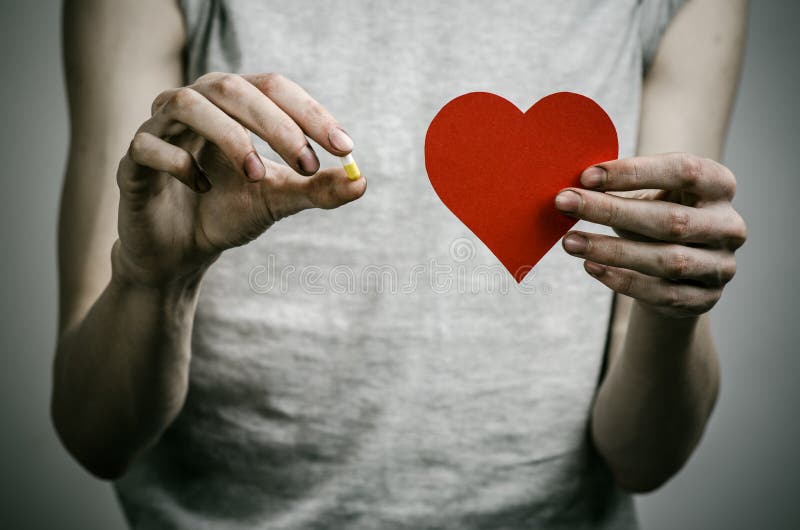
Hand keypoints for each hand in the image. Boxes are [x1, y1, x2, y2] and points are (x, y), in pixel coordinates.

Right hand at [115, 72, 365, 285]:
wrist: (181, 253)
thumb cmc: (228, 213)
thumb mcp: (278, 201)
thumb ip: (316, 189)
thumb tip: (361, 182)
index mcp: (233, 105)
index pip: (273, 88)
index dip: (310, 113)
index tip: (344, 148)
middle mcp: (196, 105)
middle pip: (232, 87)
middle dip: (276, 124)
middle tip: (306, 163)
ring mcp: (160, 129)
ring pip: (187, 103)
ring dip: (230, 137)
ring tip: (257, 175)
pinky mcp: (132, 161)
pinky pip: (148, 145)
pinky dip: (179, 163)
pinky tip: (202, 190)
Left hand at [554, 153, 745, 318]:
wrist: (679, 272)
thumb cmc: (656, 218)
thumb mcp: (649, 195)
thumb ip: (621, 186)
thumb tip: (573, 183)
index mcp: (719, 185)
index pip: (684, 171)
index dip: (634, 172)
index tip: (587, 175)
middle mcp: (728, 225)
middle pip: (670, 220)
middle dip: (611, 211)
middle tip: (564, 203)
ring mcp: (721, 265)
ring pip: (667, 260)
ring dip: (611, 250)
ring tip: (570, 241)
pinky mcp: (704, 299)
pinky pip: (660, 293)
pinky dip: (621, 280)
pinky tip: (590, 266)